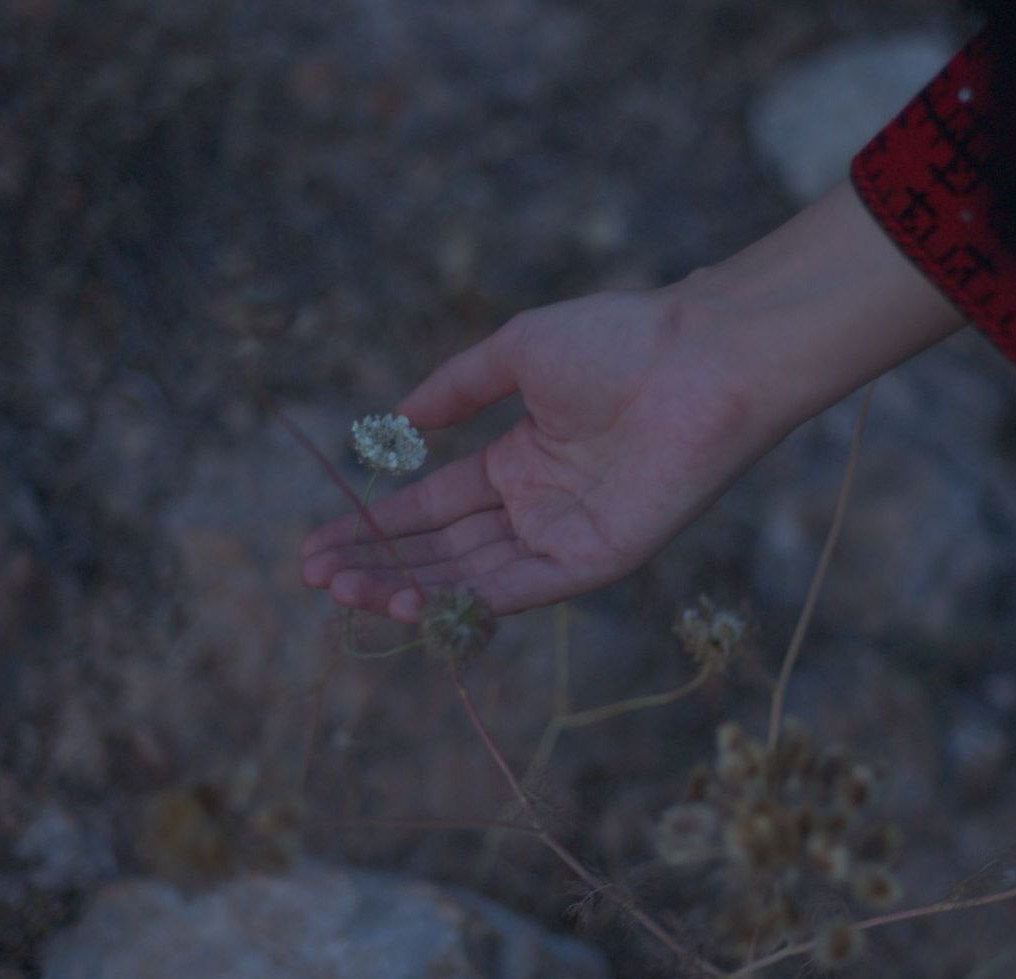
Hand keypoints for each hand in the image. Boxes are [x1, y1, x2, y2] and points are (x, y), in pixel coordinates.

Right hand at [300, 289, 765, 620]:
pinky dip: (469, 601)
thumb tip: (400, 418)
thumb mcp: (518, 353)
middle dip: (378, 564)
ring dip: (407, 587)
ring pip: (474, 577)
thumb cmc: (620, 340)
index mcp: (521, 462)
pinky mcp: (599, 560)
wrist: (700, 356)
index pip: (434, 508)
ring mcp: (567, 536)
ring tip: (345, 590)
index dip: (376, 527)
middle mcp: (540, 507)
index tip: (316, 546)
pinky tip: (411, 599)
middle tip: (315, 578)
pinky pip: (524, 589)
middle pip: (444, 550)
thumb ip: (458, 389)